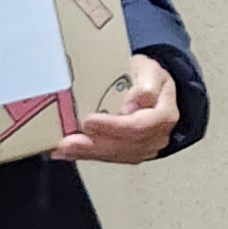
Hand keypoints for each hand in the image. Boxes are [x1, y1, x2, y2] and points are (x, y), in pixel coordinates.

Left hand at [55, 53, 180, 164]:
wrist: (150, 87)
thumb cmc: (149, 78)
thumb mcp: (151, 71)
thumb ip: (146, 86)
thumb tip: (134, 103)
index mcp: (164, 116)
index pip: (139, 126)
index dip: (113, 126)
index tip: (90, 120)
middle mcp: (155, 137)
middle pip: (124, 146)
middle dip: (93, 145)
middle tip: (68, 141)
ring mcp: (142, 148)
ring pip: (113, 155)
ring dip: (86, 153)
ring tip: (63, 148)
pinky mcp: (127, 153)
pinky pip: (106, 157)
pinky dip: (85, 155)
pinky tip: (67, 152)